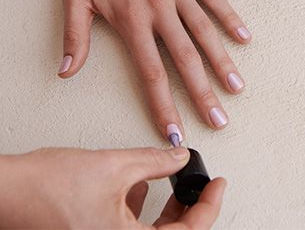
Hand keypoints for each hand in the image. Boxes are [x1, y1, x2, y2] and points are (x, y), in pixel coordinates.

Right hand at [0, 147, 225, 229]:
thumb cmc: (50, 187)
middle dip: (189, 209)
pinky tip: (140, 186)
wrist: (11, 191)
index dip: (209, 207)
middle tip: (200, 186)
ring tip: (172, 183)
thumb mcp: (114, 166)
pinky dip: (141, 210)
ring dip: (166, 211)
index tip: (219, 185)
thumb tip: (179, 157)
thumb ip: (155, 162)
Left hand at [29, 0, 250, 140]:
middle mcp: (158, 8)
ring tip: (237, 86)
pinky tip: (243, 36)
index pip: (151, 71)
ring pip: (203, 31)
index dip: (164, 104)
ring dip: (221, 61)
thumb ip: (75, 36)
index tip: (176, 130)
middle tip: (219, 119)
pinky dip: (229, 16)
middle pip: (185, 58)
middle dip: (202, 93)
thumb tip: (67, 71)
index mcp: (131, 19)